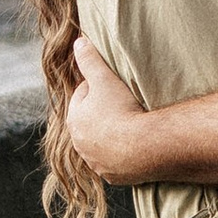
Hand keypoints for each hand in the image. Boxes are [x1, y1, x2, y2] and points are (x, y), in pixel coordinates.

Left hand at [67, 38, 149, 176]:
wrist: (143, 147)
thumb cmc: (122, 109)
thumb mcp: (104, 78)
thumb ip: (89, 59)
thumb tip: (77, 41)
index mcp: (74, 119)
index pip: (83, 97)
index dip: (98, 89)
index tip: (114, 87)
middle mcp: (79, 144)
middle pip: (91, 122)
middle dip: (103, 114)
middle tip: (124, 105)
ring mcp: (95, 162)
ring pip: (101, 143)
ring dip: (112, 135)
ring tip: (131, 125)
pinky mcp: (111, 175)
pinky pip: (115, 162)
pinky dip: (122, 155)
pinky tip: (134, 146)